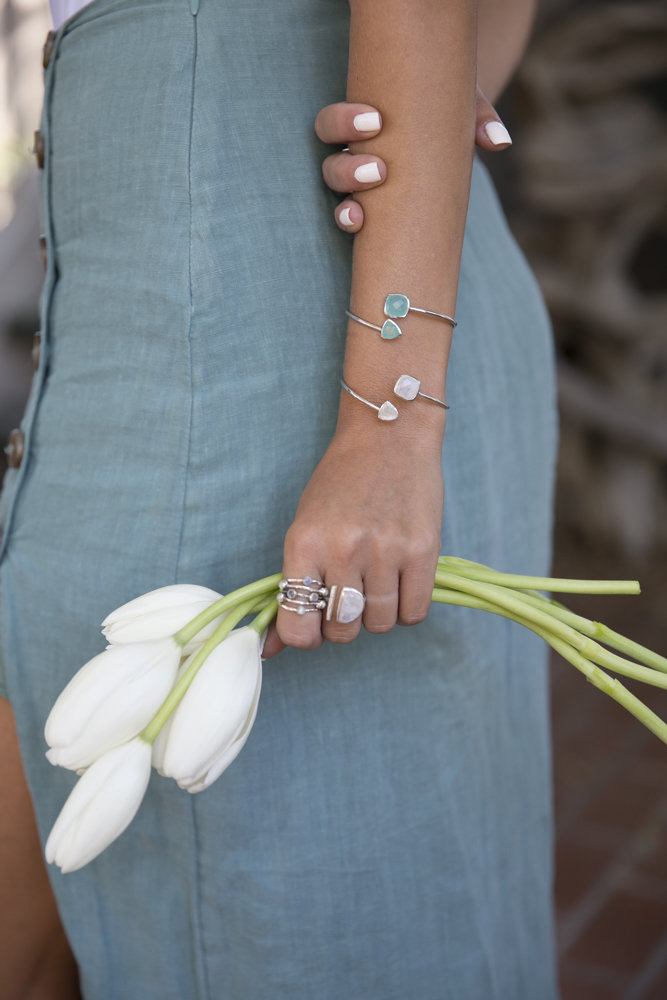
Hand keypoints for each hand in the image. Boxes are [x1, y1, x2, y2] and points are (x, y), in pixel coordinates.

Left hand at [265, 421, 443, 656]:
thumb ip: (290, 588)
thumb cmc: (340, 485)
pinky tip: (400, 582)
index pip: (298, 625)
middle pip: (342, 630)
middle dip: (344, 623)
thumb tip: (269, 651)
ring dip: (377, 614)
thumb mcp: (305, 528)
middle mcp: (342, 549)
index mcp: (304, 542)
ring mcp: (385, 550)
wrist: (388, 436)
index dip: (305, 636)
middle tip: (349, 593)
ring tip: (377, 580)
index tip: (314, 623)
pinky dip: (406, 608)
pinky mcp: (423, 550)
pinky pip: (413, 613)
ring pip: (378, 625)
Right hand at [315, 88, 510, 232]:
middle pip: (330, 162)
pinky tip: (362, 232)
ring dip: (346, 205)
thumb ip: (478, 117)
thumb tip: (499, 141)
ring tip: (362, 214)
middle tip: (379, 170)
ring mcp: (354, 187)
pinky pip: (349, 222)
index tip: (375, 122)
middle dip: (348, 169)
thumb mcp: (459, 105)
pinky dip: (351, 226)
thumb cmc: (443, 110)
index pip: (333, 122)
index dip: (345, 122)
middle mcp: (350, 155)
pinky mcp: (365, 211)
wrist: (443, 131)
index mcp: (360, 123)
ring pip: (334, 195)